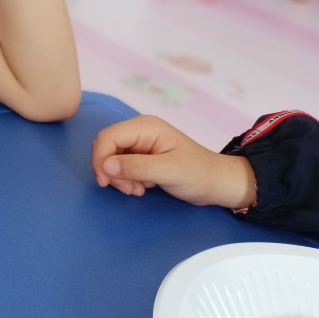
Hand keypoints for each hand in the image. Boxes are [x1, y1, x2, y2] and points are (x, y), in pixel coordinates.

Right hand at [91, 115, 255, 208]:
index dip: (100, 159)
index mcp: (145, 127)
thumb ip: (137, 167)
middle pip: (107, 147)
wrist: (218, 184)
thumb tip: (106, 166)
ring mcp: (140, 143)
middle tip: (128, 189)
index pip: (108, 137)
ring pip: (112, 159)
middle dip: (111, 171)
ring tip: (138, 190)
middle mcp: (139, 131)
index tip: (105, 182)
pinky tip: (141, 187)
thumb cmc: (199, 174)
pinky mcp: (141, 156)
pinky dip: (126, 179)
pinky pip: (121, 166)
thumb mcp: (169, 171)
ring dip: (119, 178)